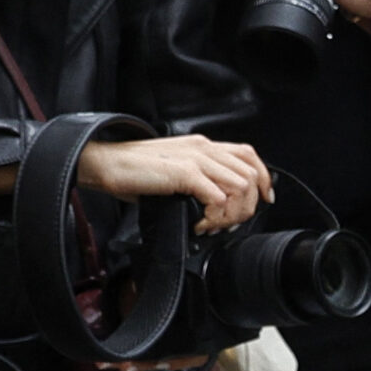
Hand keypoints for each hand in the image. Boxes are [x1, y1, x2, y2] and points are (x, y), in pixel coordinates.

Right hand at [78, 131, 270, 232]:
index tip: (264, 199)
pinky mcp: (184, 172)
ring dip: (231, 214)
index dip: (263, 178)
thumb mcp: (174, 169)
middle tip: (229, 223)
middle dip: (248, 205)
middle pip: (250, 175)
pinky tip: (199, 223)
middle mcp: (203, 148)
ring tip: (212, 225)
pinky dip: (214, 217)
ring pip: (240, 187)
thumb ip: (197, 179)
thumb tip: (215, 204)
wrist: (107, 163)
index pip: (248, 156)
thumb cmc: (135, 170)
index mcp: (203, 145)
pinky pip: (217, 197)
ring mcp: (195, 159)